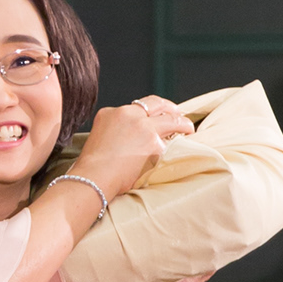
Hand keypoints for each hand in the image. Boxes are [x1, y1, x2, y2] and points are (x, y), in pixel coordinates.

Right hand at [72, 95, 190, 205]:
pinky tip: (180, 150)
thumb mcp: (101, 134)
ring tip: (188, 130)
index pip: (142, 104)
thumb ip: (117, 126)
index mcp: (113, 111)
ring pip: (172, 121)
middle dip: (173, 110)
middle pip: (159, 105)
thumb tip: (132, 131)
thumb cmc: (93, 164)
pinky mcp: (154, 144)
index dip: (155, 108)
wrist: (94, 177)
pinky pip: (169, 144)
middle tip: (180, 115)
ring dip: (183, 125)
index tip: (162, 112)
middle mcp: (130, 115)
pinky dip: (175, 147)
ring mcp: (144, 128)